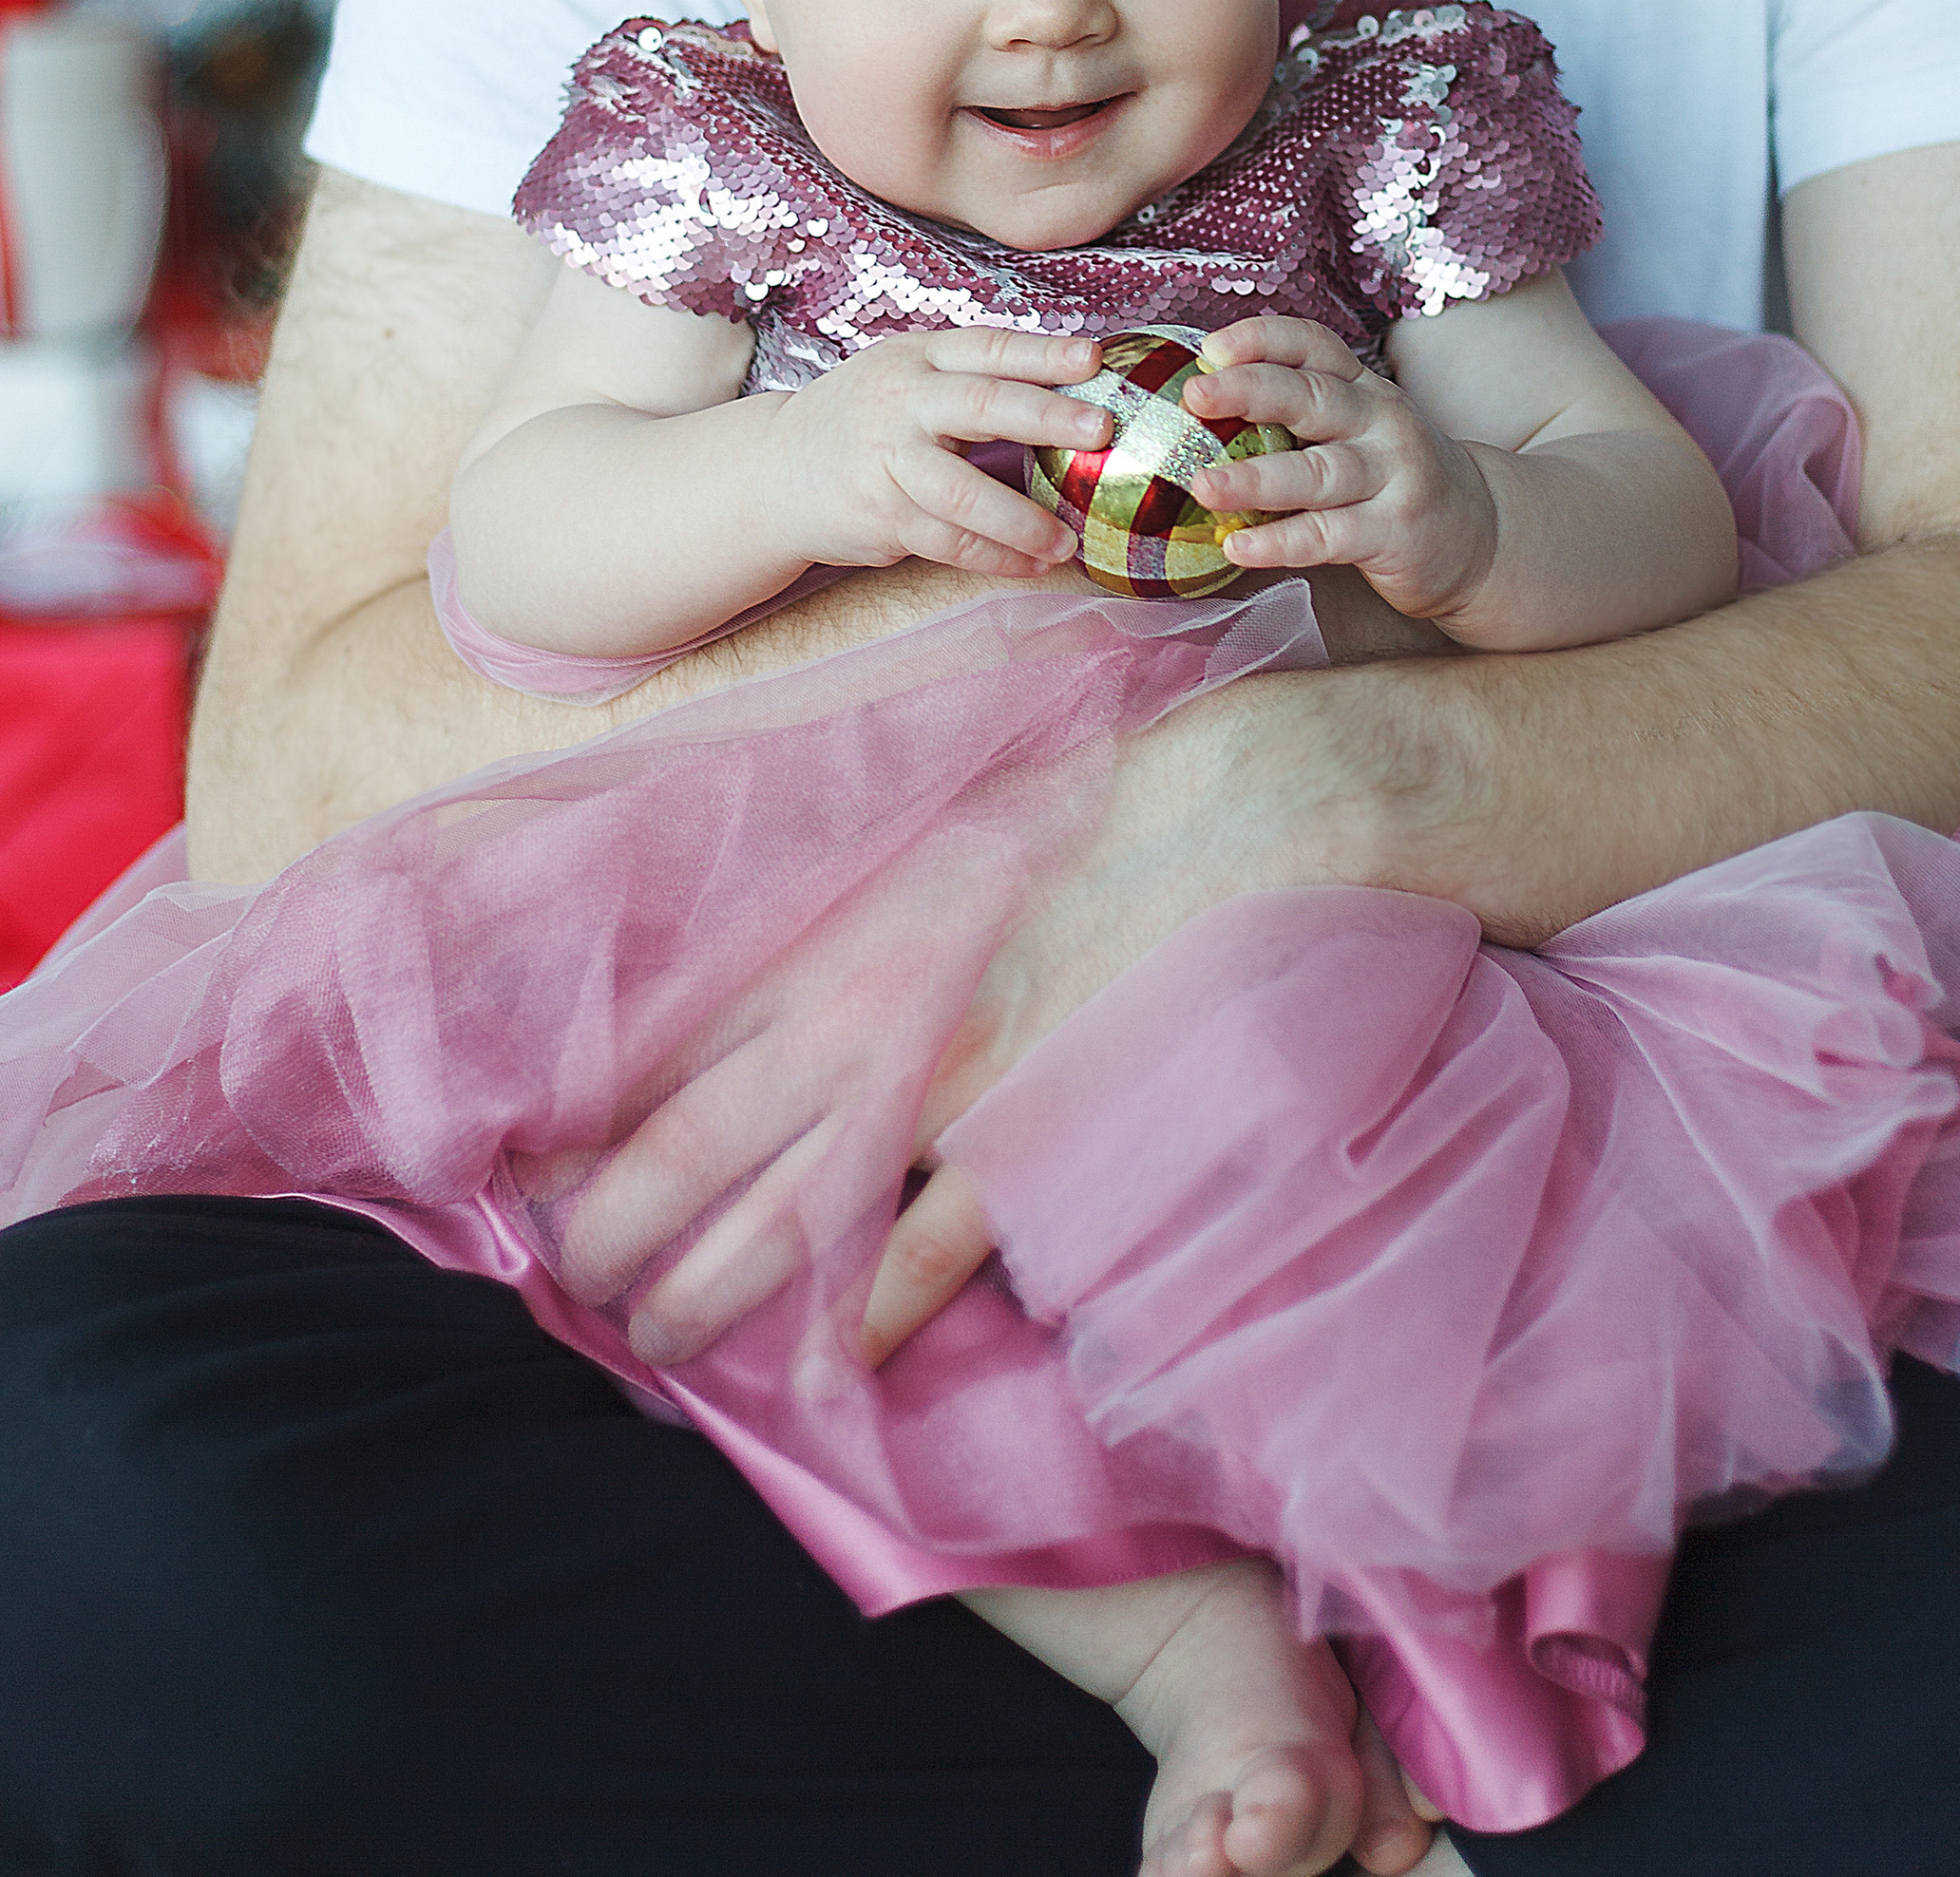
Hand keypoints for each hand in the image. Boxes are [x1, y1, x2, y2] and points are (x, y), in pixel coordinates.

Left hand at [544, 653, 1374, 1366]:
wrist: (1223, 814)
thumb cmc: (1071, 817)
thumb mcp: (922, 839)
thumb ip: (830, 914)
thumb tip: (739, 985)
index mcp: (822, 928)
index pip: (655, 1042)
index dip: (573, 1118)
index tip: (518, 1170)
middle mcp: (852, 1008)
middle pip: (684, 1146)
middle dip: (606, 1233)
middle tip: (570, 1285)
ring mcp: (935, 1076)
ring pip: (778, 1216)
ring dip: (703, 1294)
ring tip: (660, 1342)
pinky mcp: (1022, 1133)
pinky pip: (924, 1248)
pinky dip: (868, 1313)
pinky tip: (831, 1362)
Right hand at [779, 328, 1108, 575]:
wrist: (775, 469)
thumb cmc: (867, 418)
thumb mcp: (909, 376)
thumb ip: (975, 377)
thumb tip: (1078, 383)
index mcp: (919, 357)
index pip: (990, 347)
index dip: (1045, 352)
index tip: (1096, 359)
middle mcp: (902, 400)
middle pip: (983, 405)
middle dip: (1047, 416)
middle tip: (1102, 430)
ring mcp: (887, 459)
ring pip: (963, 491)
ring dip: (1022, 519)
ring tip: (1067, 540)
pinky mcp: (879, 515)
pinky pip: (947, 540)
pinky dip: (994, 556)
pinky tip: (1031, 564)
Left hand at [1185, 319, 1499, 625]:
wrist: (1481, 534)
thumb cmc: (1393, 478)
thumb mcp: (1359, 428)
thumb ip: (1298, 414)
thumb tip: (1196, 413)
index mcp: (1363, 387)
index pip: (1314, 346)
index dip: (1262, 339)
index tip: (1210, 346)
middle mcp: (1380, 421)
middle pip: (1313, 397)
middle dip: (1250, 391)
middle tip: (1195, 395)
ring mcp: (1392, 476)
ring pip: (1318, 472)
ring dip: (1256, 479)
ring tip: (1201, 485)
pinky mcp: (1395, 532)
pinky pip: (1329, 536)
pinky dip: (1281, 542)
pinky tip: (1237, 545)